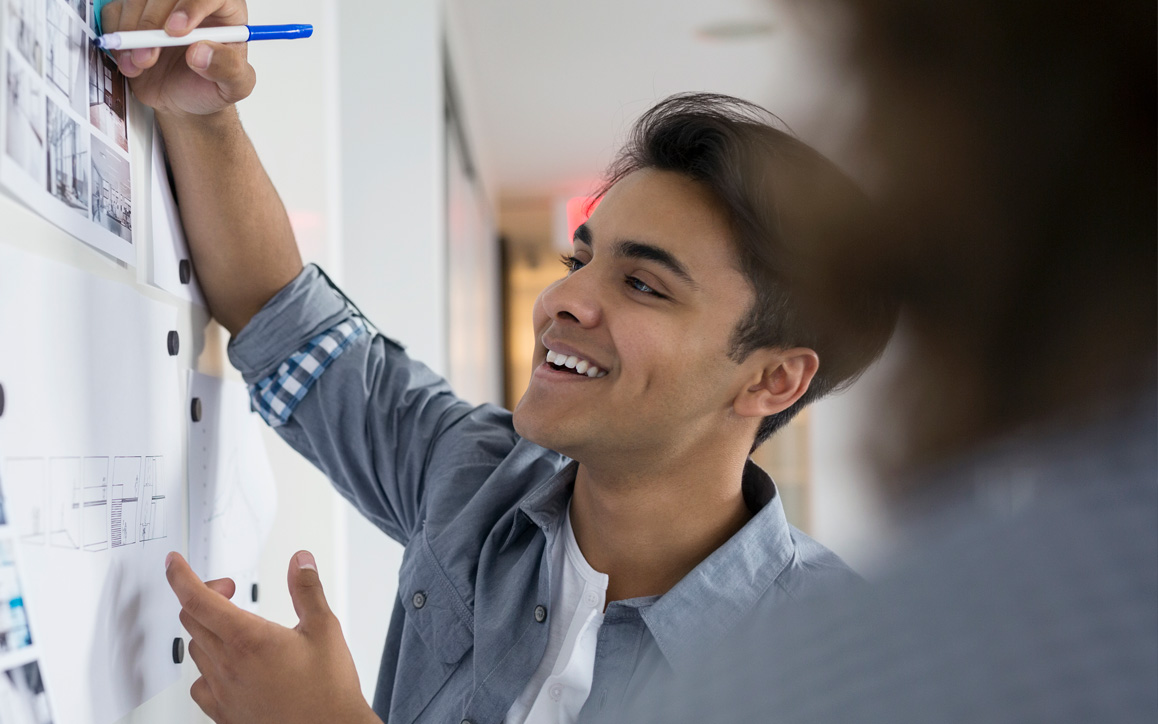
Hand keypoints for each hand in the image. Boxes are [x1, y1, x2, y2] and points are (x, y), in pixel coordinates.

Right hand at [100, 0, 255, 116]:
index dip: (190, 7)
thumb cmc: (211, 88)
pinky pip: (115, 11)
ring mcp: (160, 7)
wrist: (185, 101)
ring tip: (139, 65)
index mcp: (224, 9)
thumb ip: (229, 69)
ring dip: (131, 32)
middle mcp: (190, 2)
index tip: (175, 32)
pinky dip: (116, 35)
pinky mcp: (134, 14)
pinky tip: (129, 61)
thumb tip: (202, 53)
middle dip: (151, 24)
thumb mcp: (235, 86)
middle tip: (147, 58)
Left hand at [165, 551, 377, 723]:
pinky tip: (225, 666)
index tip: (174, 563)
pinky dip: (205, 666)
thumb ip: (308, 590)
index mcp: (249, 639)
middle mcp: (228, 665)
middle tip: (228, 590)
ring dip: (206, 629)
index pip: (198, 600)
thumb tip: (300, 562)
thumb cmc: (328, 690)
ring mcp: (222, 692)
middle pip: (192, 620)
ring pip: (195, 650)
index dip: (181, 576)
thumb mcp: (324, 629)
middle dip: (205, 596)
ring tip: (232, 625)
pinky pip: (198, 684)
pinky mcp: (224, 714)